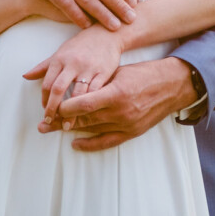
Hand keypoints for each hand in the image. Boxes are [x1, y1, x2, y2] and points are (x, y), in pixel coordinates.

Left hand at [23, 26, 123, 126]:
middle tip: (50, 122)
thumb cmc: (80, 45)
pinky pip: (96, 92)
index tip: (45, 111)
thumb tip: (25, 76)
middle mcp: (72, 63)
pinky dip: (90, 105)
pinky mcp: (103, 72)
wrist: (105, 34)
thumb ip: (43, 66)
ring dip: (71, 112)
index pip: (47, 83)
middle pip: (58, 89)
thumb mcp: (60, 52)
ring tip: (67, 125)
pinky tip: (87, 114)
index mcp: (60, 59)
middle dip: (53, 108)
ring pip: (77, 94)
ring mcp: (88, 68)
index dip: (44, 100)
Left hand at [41, 57, 195, 150]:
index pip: (84, 104)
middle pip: (84, 119)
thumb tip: (73, 84)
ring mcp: (126, 124)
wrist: (172, 86)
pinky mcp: (131, 133)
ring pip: (92, 129)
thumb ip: (97, 80)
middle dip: (61, 121)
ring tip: (51, 131)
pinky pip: (107, 142)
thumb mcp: (118, 71)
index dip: (65, 107)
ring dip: (70, 130)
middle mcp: (121, 111)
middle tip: (42, 123)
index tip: (52, 107)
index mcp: (116, 92)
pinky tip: (75, 143)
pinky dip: (90, 144)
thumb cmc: (144, 74)